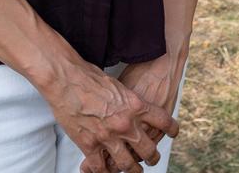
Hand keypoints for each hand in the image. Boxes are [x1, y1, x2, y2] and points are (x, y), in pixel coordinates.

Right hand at [41, 56, 178, 172]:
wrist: (65, 78)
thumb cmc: (86, 75)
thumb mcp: (116, 84)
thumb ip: (126, 99)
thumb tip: (129, 105)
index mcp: (134, 105)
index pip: (162, 120)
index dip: (171, 128)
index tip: (173, 132)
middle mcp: (125, 124)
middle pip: (148, 149)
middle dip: (152, 157)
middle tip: (152, 158)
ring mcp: (108, 137)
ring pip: (128, 165)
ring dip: (132, 170)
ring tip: (133, 170)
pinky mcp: (90, 145)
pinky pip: (101, 168)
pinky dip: (103, 171)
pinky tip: (104, 171)